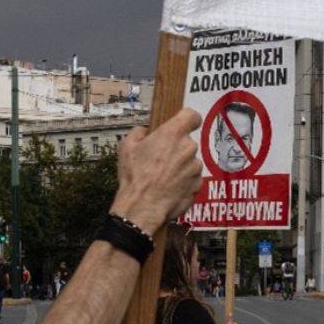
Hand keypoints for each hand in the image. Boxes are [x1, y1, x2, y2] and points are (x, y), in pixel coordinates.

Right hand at [110, 109, 202, 229]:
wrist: (142, 206)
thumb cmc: (135, 176)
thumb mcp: (126, 147)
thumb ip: (138, 133)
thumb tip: (143, 132)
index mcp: (173, 134)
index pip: (191, 116)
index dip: (187, 119)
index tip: (183, 124)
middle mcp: (188, 148)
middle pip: (187, 142)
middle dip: (176, 149)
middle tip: (159, 159)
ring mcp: (195, 168)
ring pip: (190, 162)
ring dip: (180, 167)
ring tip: (162, 177)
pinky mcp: (197, 185)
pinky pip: (192, 179)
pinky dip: (183, 182)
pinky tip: (169, 188)